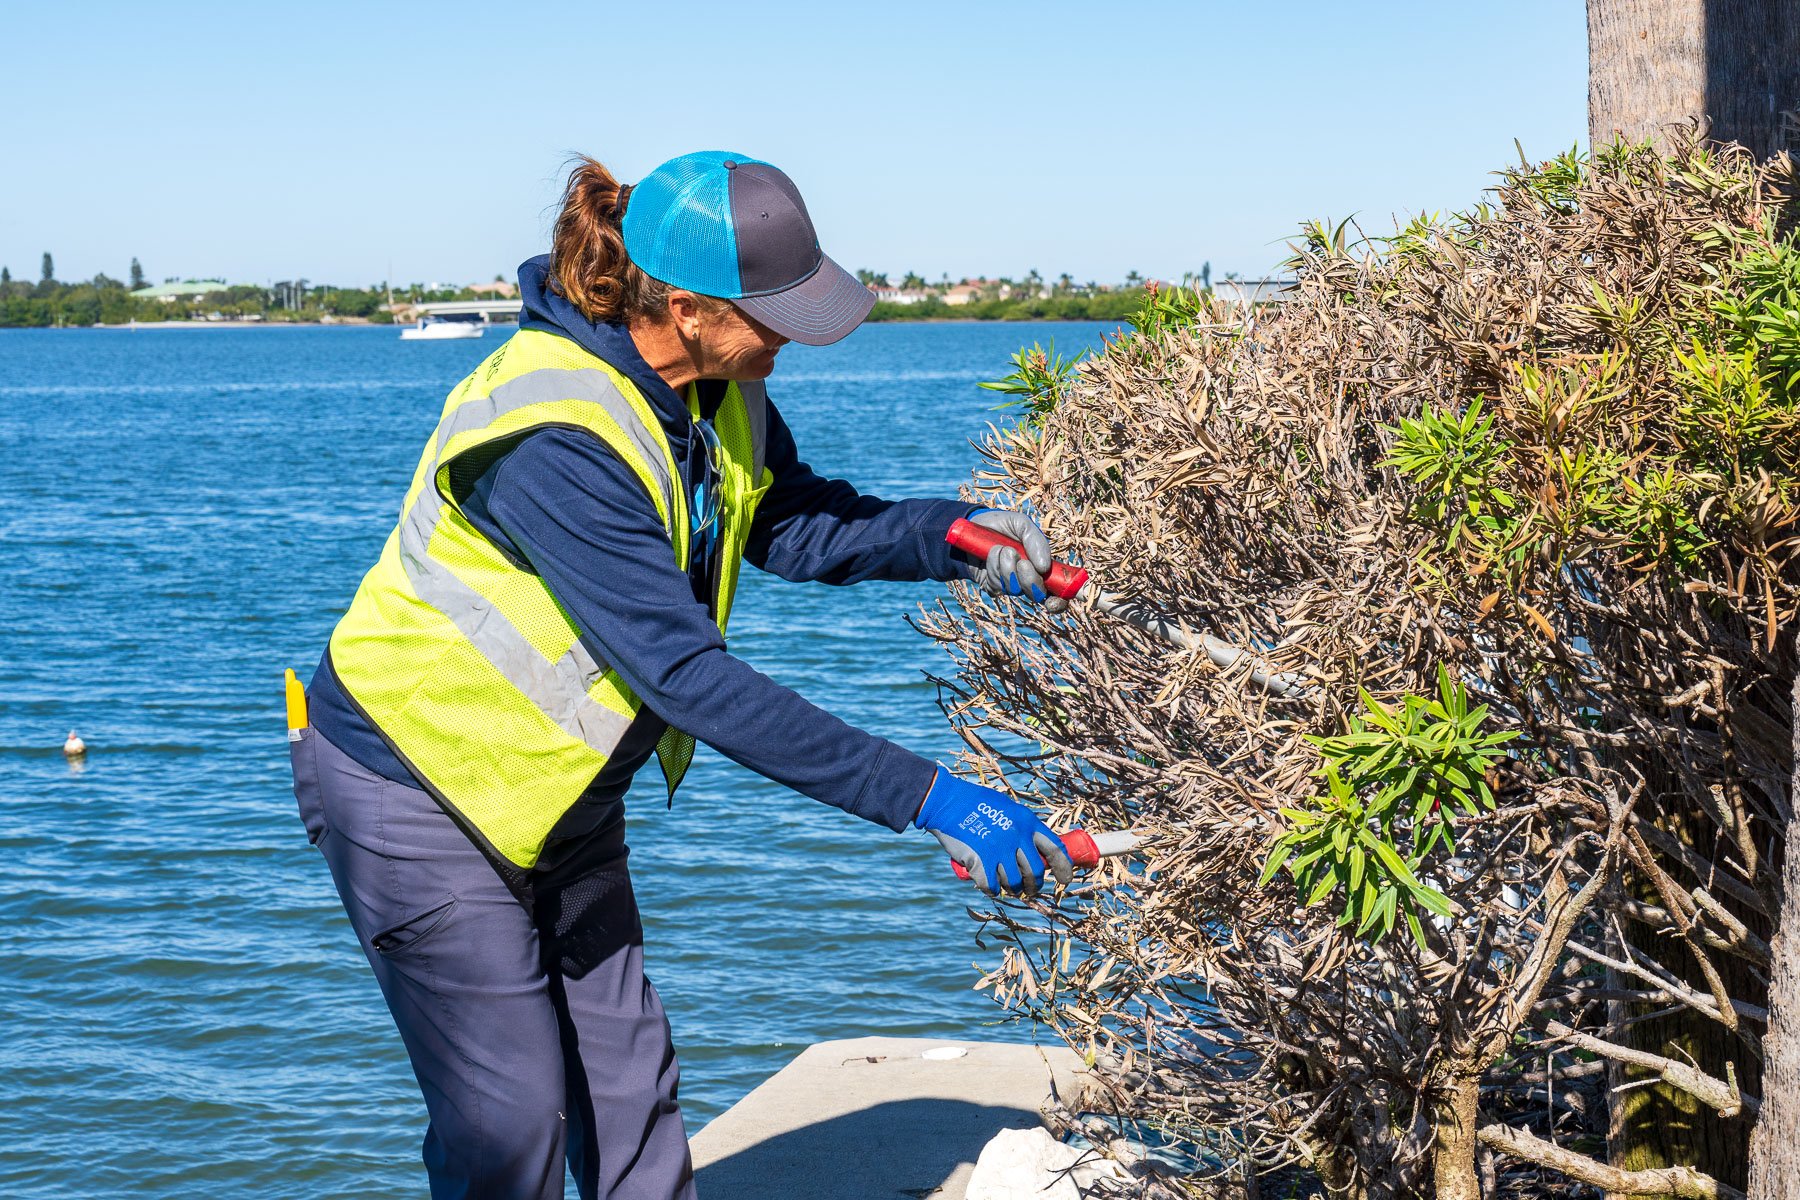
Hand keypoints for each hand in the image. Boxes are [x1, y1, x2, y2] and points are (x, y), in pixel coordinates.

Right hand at [915, 767, 1072, 895]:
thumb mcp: (1007, 808)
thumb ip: (1022, 827)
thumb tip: (1036, 851)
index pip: (1055, 849)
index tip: (1065, 880)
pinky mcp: (980, 862)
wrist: (947, 802)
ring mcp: (999, 851)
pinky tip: (990, 887)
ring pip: (1013, 883)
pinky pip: (992, 886)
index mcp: (1027, 822)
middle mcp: (1017, 837)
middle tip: (1030, 889)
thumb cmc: (976, 803)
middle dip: (1034, 885)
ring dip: (1012, 889)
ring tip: (1008, 887)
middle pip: (1034, 872)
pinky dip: (992, 890)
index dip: (1063, 868)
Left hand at [958, 509, 1069, 612]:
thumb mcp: (1022, 525)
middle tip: (1022, 562)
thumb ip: (1036, 541)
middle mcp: (1028, 579)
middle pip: (1036, 595)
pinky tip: (991, 554)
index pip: (1057, 592)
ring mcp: (1009, 584)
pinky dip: (994, 567)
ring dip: (1008, 567)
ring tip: (1002, 549)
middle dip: (1030, 579)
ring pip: (1014, 589)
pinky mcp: (992, 586)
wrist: (974, 525)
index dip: (1059, 602)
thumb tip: (1044, 567)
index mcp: (1042, 566)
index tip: (1054, 601)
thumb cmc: (1002, 525)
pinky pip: (996, 585)